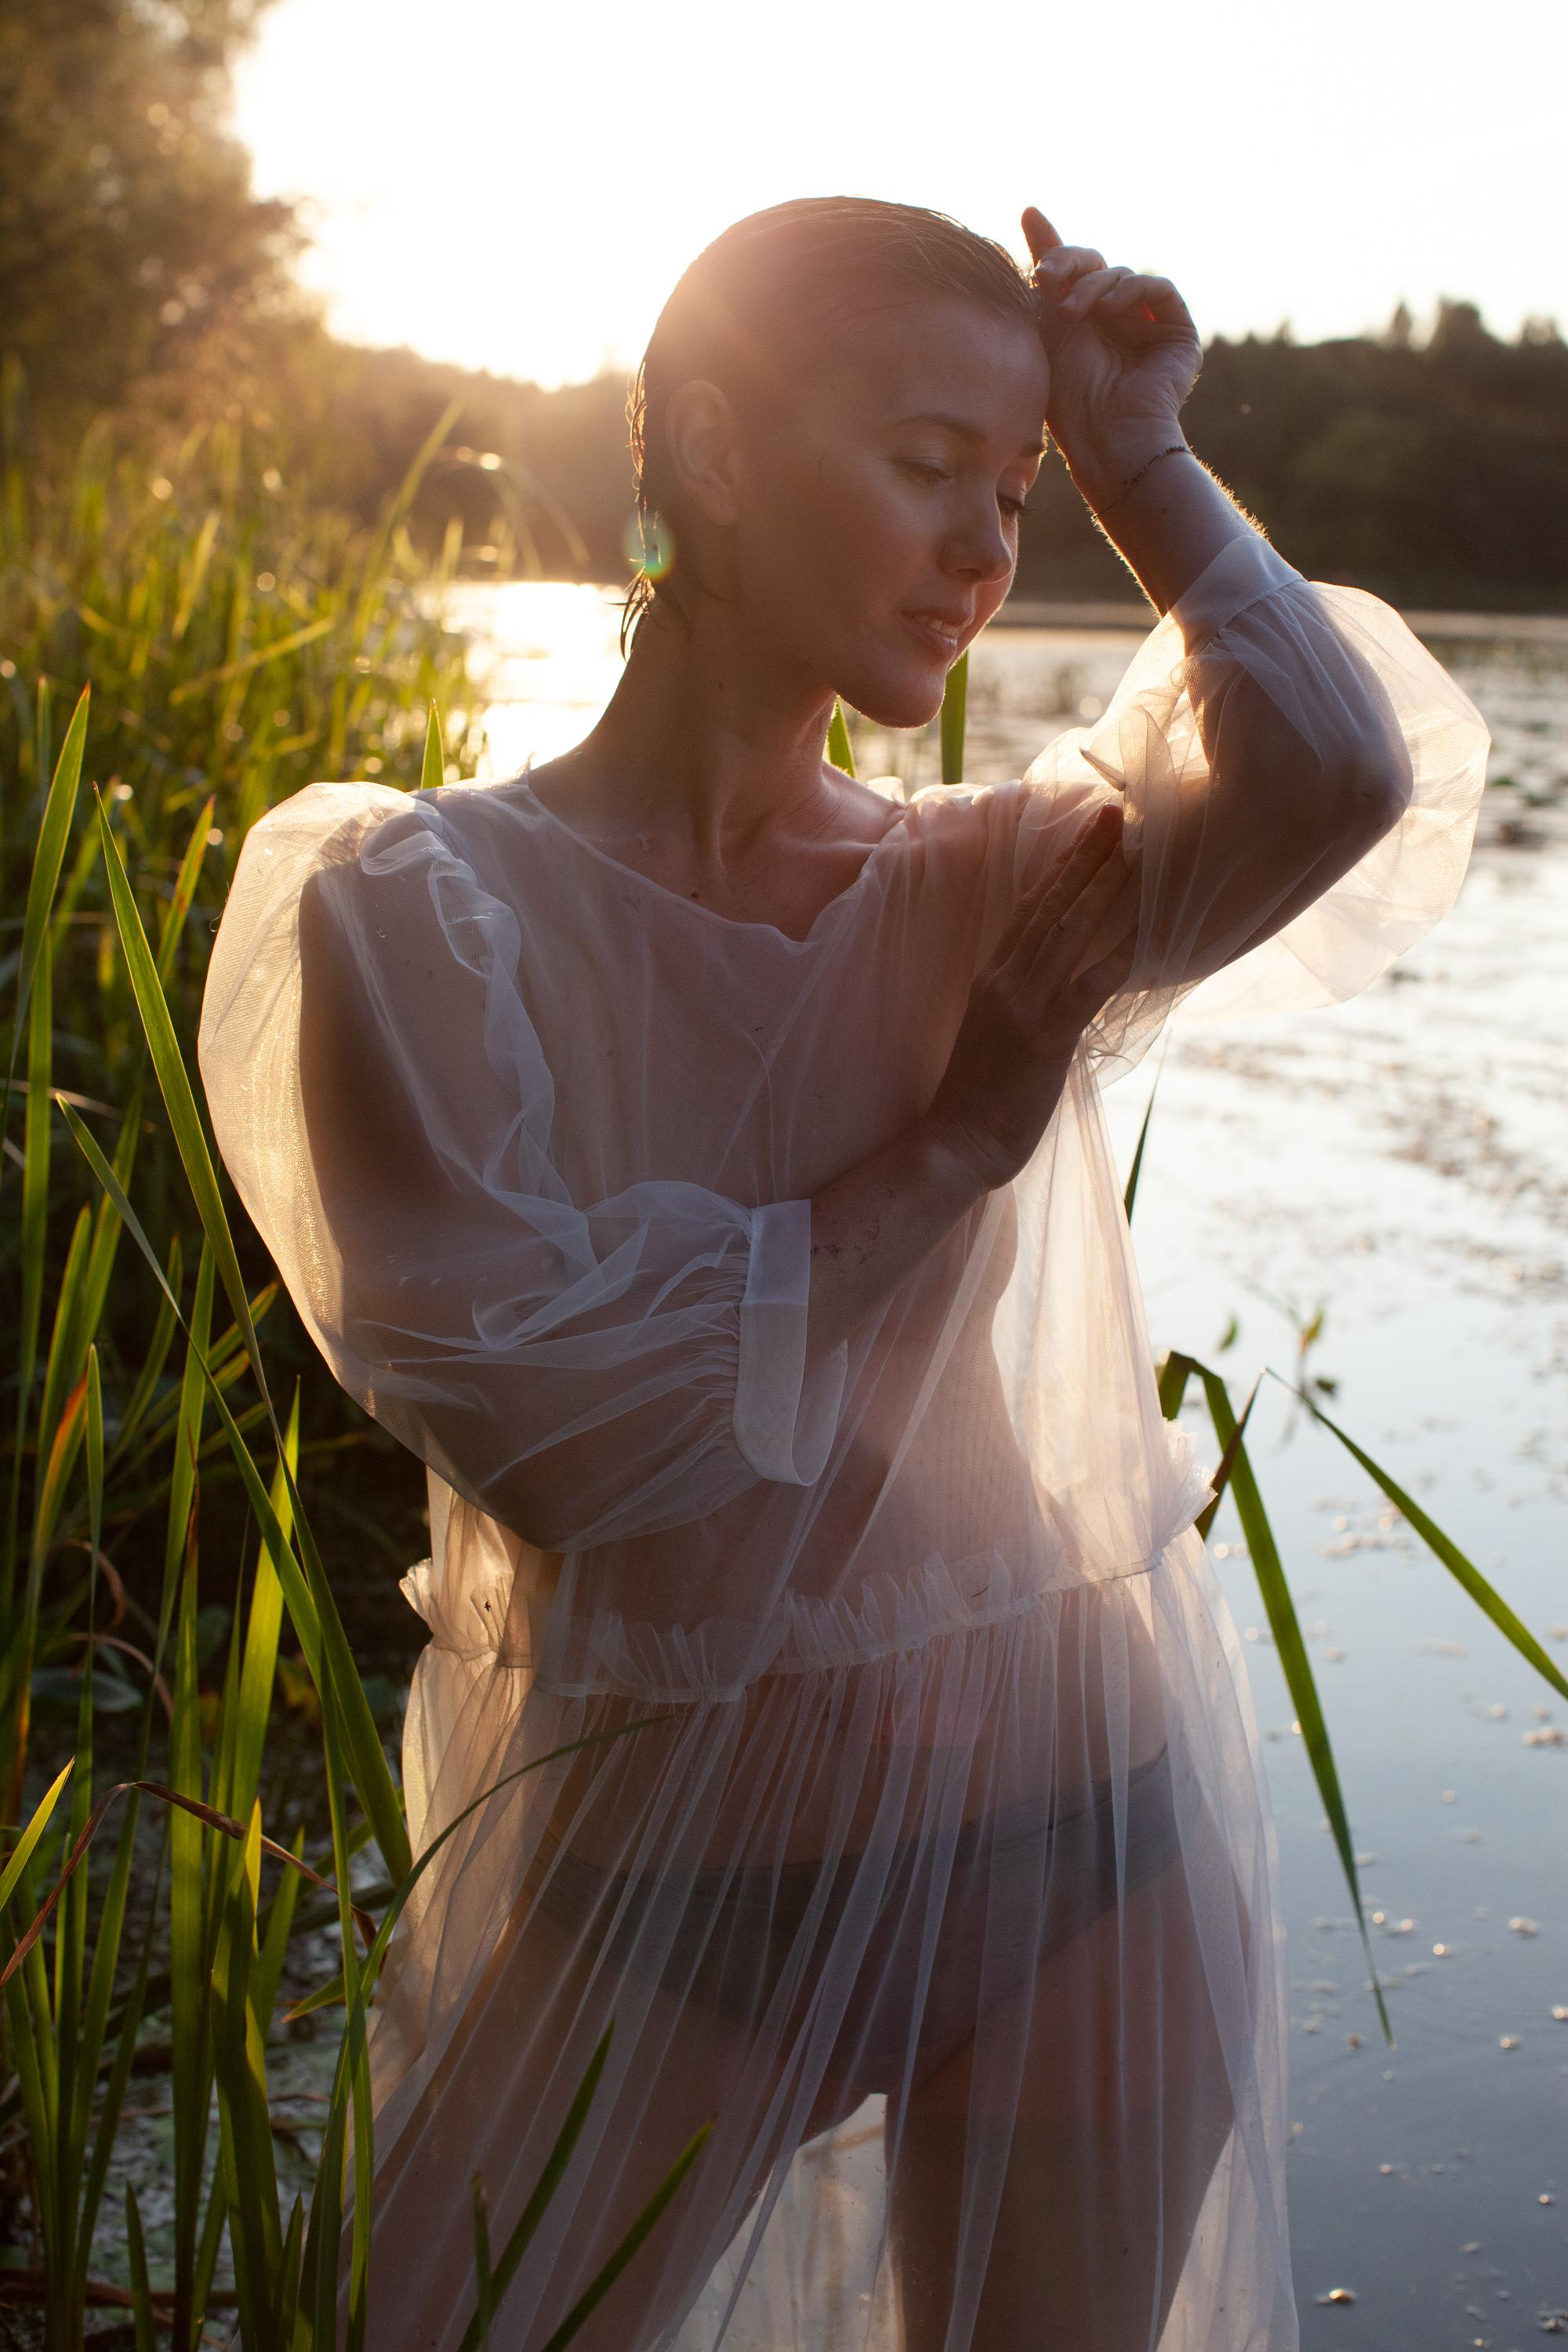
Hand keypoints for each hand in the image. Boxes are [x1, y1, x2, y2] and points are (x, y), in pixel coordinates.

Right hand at [921, 802, 1139, 1191]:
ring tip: (1131, 848)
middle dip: (1083, 856)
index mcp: (993, 978)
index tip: (1084, 834)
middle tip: (1115, 814)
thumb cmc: (975, 1101)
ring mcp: (1023, 1006)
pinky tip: (1143, 931)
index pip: (1029, 909)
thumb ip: (1021, 1004)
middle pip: (1048, 905)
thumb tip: (1055, 989)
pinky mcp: (1044, 1039)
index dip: (1058, 868)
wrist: (951, 1146)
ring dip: (1101, 886)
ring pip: (1067, 931)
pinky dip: (1115, 957)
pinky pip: (1087, 988)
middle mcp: (1005, 980)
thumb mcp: (996, 1037)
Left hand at [1022, 207, 1202, 511]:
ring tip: (1071, 313)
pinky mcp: (1177, 334)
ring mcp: (1147, 326)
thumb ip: (1046, 273)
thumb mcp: (1046, 326)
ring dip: (1093, 286)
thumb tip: (1032, 211)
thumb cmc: (1067, 399)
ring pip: (1121, 274)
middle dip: (1068, 262)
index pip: (1070, 271)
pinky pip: (1157, 288)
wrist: (1103, 438)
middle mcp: (1115, 321)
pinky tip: (1110, 309)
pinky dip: (1131, 290)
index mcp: (1082, 323)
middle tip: (1044, 276)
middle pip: (1094, 263)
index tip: (1028, 215)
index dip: (1053, 245)